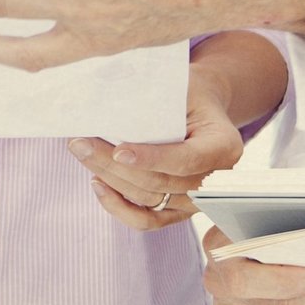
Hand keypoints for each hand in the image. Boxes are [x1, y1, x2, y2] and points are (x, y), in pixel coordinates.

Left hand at [69, 65, 243, 231]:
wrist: (200, 106)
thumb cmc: (189, 91)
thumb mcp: (182, 84)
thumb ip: (158, 96)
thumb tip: (113, 102)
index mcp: (224, 146)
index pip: (187, 159)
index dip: (152, 159)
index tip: (119, 151)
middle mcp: (216, 181)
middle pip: (161, 182)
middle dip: (115, 164)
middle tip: (80, 143)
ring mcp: (197, 201)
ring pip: (149, 199)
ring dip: (110, 179)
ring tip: (83, 153)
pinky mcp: (178, 211)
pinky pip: (147, 220)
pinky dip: (119, 207)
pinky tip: (98, 183)